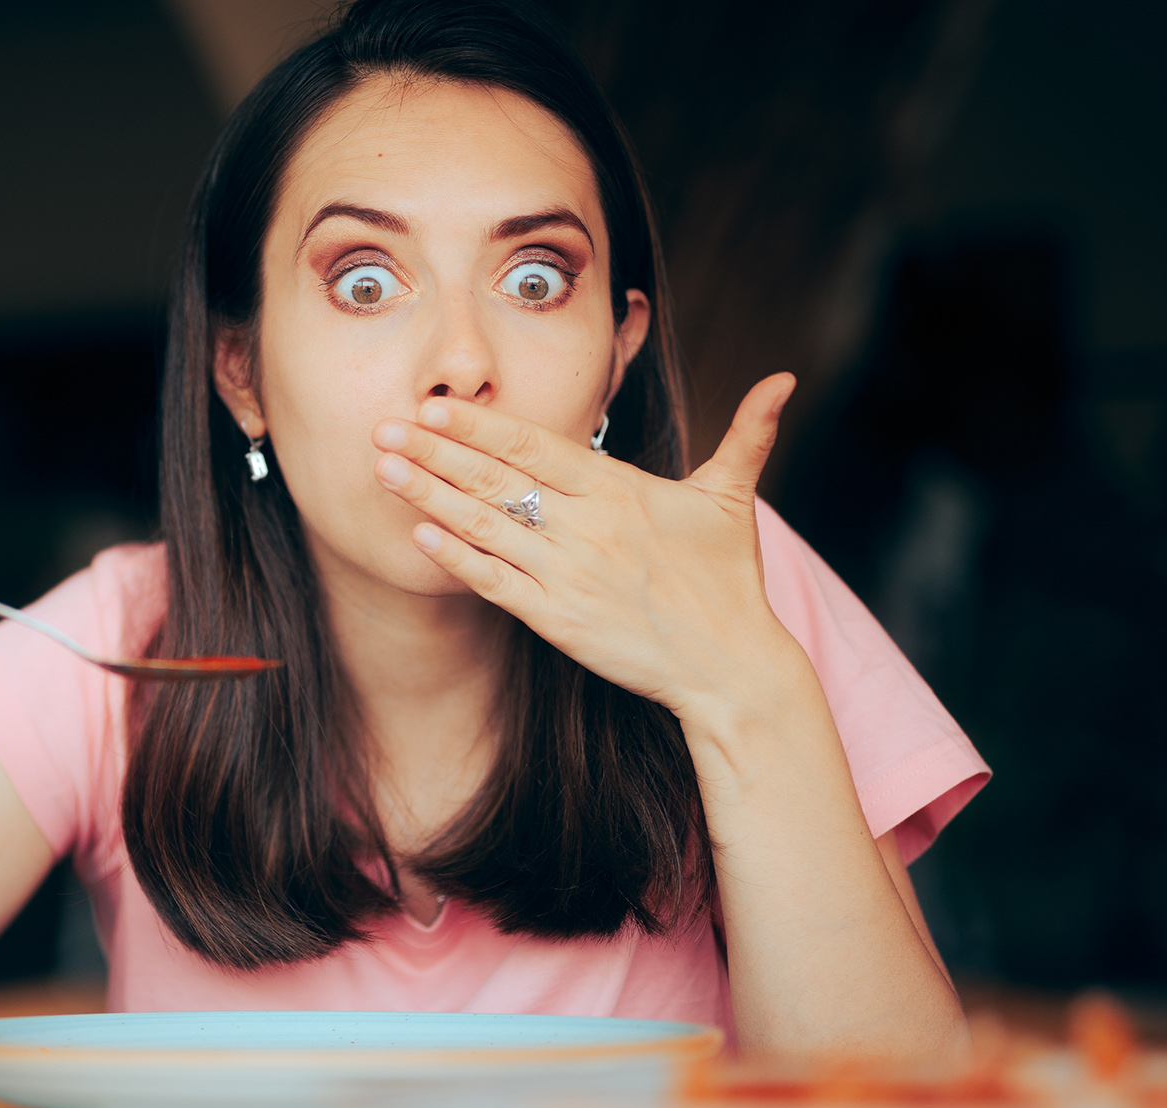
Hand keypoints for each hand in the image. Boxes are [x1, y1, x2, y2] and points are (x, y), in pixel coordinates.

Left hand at [371, 374, 800, 720]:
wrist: (731, 666)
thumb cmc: (729, 581)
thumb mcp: (733, 500)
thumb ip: (747, 435)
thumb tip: (784, 381)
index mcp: (618, 490)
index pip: (533, 445)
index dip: (479, 425)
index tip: (434, 405)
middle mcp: (586, 527)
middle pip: (496, 479)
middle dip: (434, 452)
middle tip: (382, 427)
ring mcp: (567, 574)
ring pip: (485, 526)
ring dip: (428, 496)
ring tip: (383, 470)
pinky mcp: (557, 619)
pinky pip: (494, 582)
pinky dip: (456, 557)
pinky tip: (417, 535)